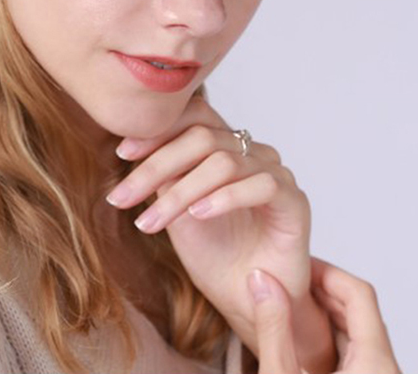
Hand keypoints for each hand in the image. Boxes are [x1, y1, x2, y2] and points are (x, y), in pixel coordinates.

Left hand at [105, 90, 327, 368]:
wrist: (246, 301)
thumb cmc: (213, 253)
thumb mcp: (176, 208)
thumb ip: (164, 175)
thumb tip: (130, 147)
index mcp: (225, 146)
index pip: (194, 117)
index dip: (157, 131)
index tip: (122, 154)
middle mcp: (251, 151)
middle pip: (203, 137)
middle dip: (157, 166)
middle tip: (122, 197)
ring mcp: (275, 172)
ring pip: (224, 163)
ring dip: (181, 191)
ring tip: (152, 219)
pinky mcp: (294, 201)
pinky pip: (260, 185)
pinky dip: (224, 197)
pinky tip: (197, 215)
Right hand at [249, 257, 400, 373]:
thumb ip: (273, 330)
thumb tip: (261, 282)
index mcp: (375, 363)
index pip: (360, 293)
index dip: (325, 271)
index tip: (297, 264)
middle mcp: (385, 369)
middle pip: (360, 309)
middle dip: (321, 290)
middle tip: (287, 281)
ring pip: (358, 331)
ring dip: (324, 314)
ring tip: (289, 306)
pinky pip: (356, 352)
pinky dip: (329, 338)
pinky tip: (300, 340)